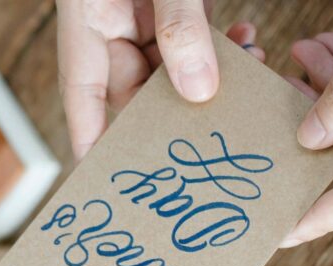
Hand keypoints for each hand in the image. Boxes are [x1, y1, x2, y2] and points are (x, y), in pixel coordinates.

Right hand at [56, 0, 264, 159]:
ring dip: (211, 75)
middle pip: (138, 89)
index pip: (82, 94)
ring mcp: (142, 12)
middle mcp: (111, 23)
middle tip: (218, 132)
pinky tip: (247, 39)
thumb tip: (200, 92)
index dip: (94, 142)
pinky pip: (193, 36)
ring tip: (250, 71)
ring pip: (172, 66)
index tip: (109, 182)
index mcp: (86, 19)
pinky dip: (220, 44)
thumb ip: (180, 26)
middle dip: (179, 110)